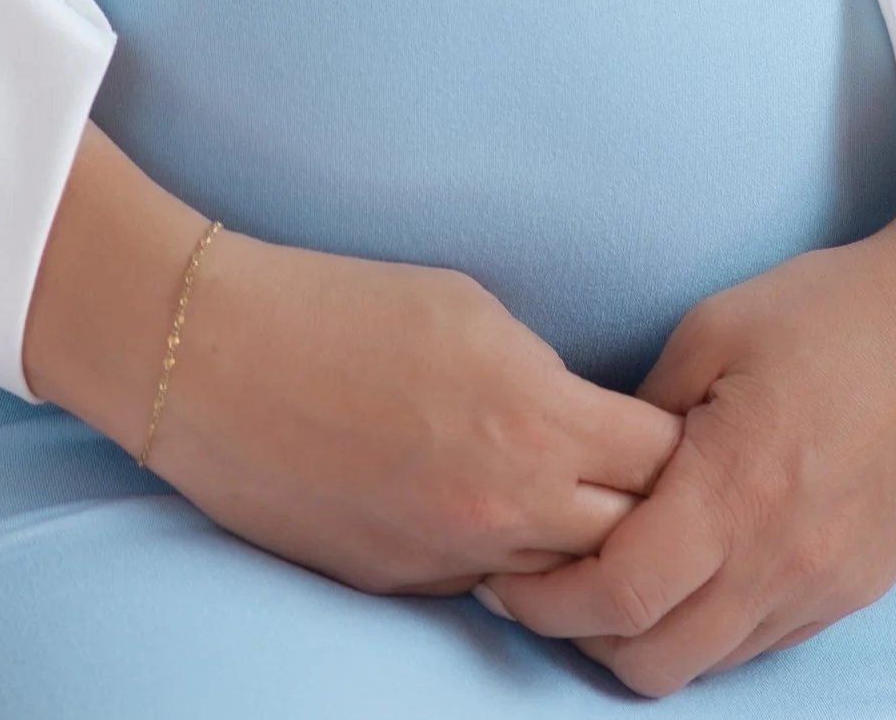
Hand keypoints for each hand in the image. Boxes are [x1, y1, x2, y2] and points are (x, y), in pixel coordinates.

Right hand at [23, 126, 679, 595]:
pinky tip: (494, 521)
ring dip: (581, 552)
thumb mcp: (467, 307)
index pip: (666, 462)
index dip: (683, 446)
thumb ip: (541, 374)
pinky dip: (506, 563)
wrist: (213, 358)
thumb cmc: (335, 306)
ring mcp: (452, 555)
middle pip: (634, 540)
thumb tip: (580, 415)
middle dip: (652, 514)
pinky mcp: (401, 586)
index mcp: (532, 416)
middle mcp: (505, 502)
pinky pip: (488, 588)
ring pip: (565, 582)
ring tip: (582, 513)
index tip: (680, 430)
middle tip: (651, 486)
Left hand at [475, 139, 895, 695]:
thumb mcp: (716, 329)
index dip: (545, 602)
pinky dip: (712, 628)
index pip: (615, 597)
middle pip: (653, 662)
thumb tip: (594, 468)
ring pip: (710, 665)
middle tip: (546, 585)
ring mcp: (828, 587)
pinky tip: (691, 572)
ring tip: (611, 579)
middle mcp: (783, 562)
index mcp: (734, 491)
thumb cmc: (835, 308)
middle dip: (583, 638)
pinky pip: (764, 644)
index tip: (504, 576)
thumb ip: (646, 415)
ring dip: (648, 640)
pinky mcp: (860, 589)